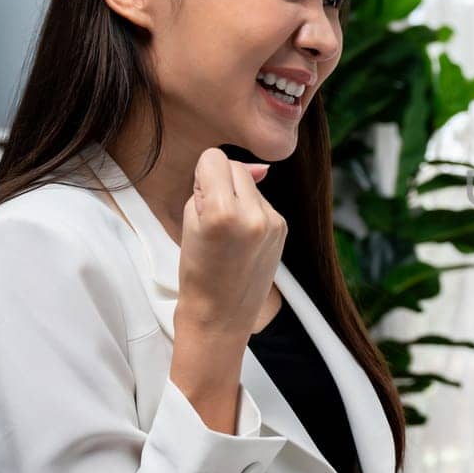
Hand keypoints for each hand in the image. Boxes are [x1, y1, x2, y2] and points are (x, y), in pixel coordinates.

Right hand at [174, 147, 285, 343]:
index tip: (198, 197)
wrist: (221, 314)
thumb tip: (254, 166)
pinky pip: (262, 201)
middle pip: (236, 166)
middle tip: (211, 215)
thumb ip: (209, 186)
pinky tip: (242, 236)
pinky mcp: (283, 228)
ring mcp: (273, 222)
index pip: (214, 158)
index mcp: (222, 213)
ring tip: (227, 229)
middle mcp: (254, 215)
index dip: (201, 174)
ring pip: (251, 182)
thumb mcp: (190, 223)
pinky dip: (250, 209)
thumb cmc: (197, 272)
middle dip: (220, 181)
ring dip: (237, 195)